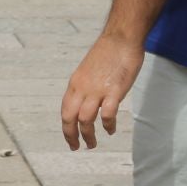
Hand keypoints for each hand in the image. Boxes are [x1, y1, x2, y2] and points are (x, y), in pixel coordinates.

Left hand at [60, 33, 143, 149]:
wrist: (120, 38)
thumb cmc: (108, 53)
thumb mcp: (88, 70)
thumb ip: (85, 86)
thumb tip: (85, 101)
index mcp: (75, 83)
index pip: (65, 110)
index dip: (66, 127)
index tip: (70, 138)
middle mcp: (82, 88)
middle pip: (70, 118)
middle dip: (71, 136)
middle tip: (76, 147)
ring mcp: (97, 90)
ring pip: (86, 120)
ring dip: (88, 135)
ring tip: (92, 144)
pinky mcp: (114, 91)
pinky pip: (107, 114)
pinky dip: (108, 125)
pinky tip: (110, 130)